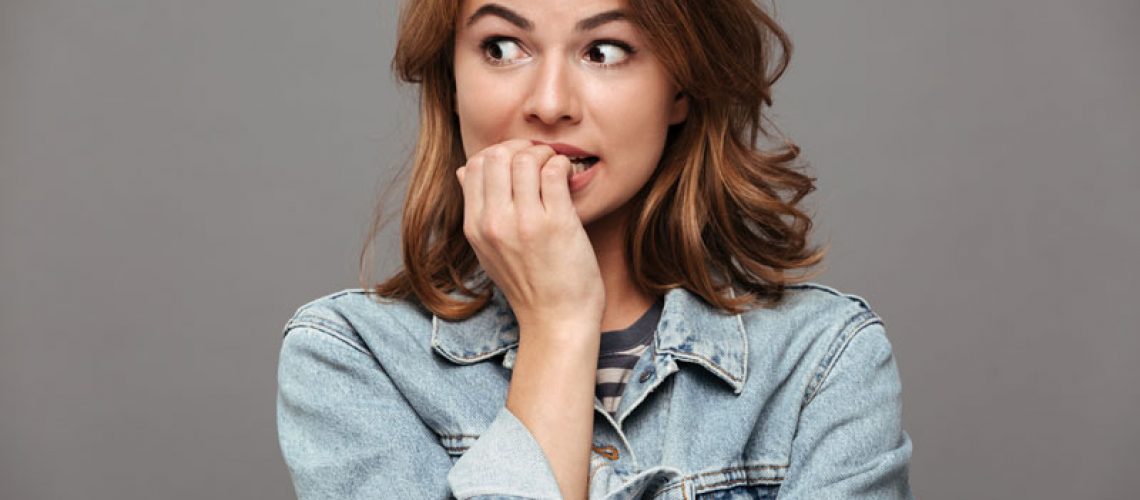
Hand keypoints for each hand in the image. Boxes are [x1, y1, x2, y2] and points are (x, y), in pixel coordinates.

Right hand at [456, 139, 604, 334]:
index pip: (472, 166)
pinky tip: (567, 176)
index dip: (497, 154)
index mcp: (475, 227)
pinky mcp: (556, 224)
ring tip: (554, 166)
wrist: (557, 320)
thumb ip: (477, 211)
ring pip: (525, 158)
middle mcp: (494, 223)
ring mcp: (525, 223)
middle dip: (520, 148)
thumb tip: (463, 170)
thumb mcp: (488, 250)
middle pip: (496, 155)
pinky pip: (553, 172)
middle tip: (538, 158)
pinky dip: (561, 165)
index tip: (517, 162)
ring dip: (543, 154)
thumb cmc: (529, 285)